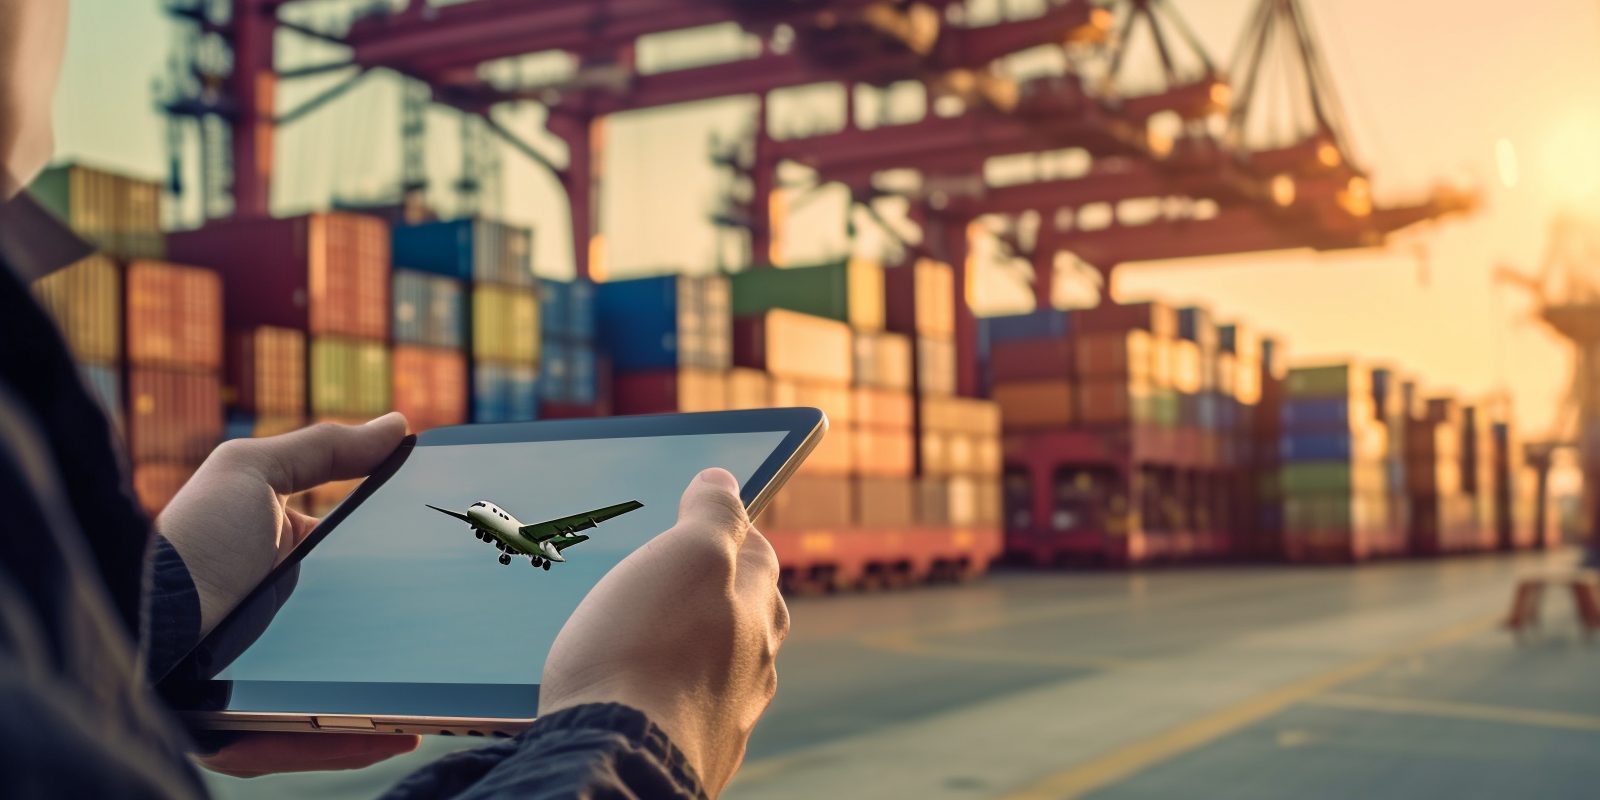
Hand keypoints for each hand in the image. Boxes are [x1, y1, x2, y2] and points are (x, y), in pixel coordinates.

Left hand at [161, 413, 416, 776]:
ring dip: (392, 697)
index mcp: (277, 565)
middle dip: (407, 639)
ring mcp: (264, 683)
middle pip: (357, 636)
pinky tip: (402, 732)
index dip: (401, 569)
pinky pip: (316, 744)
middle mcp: (273, 626)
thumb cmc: (187, 543)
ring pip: (344, 695)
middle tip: (461, 634)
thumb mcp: (253, 472)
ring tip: (438, 689)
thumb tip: (400, 424)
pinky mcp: (252, 734)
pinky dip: (360, 742)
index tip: (450, 569)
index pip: (352, 567)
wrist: (135, 620)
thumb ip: (325, 449)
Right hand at [539, 468, 789, 795]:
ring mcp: (724, 717)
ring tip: (645, 637)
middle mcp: (752, 668)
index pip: (757, 553)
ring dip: (690, 649)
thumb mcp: (686, 558)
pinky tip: (635, 695)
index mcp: (758, 612)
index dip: (730, 527)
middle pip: (745, 614)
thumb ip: (714, 515)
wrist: (616, 761)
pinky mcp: (687, 755)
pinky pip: (682, 713)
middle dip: (716, 592)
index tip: (703, 515)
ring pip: (716, 668)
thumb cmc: (647, 653)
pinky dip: (663, 696)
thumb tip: (726, 480)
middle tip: (673, 574)